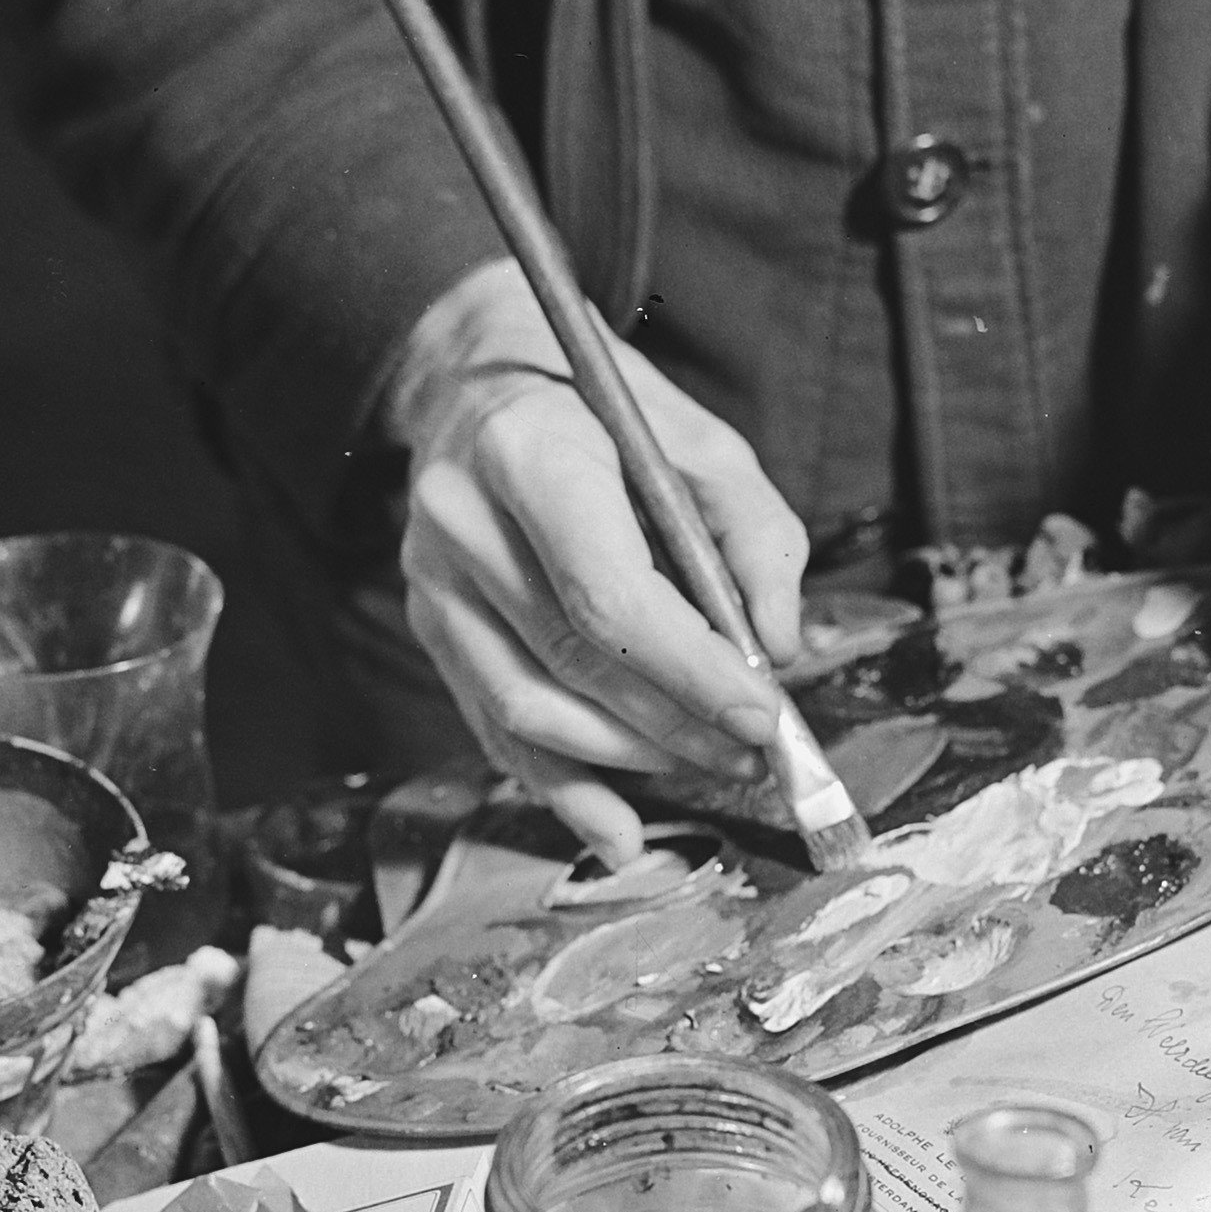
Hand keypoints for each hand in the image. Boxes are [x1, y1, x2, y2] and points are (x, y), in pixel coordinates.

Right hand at [387, 255, 809, 861]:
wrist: (478, 379)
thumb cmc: (602, 408)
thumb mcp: (701, 441)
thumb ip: (756, 536)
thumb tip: (779, 647)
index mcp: (530, 455)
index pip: (607, 597)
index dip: (690, 671)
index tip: (763, 715)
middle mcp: (462, 523)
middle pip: (572, 661)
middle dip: (675, 723)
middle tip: (754, 753)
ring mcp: (434, 582)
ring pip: (527, 709)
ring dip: (629, 760)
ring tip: (712, 767)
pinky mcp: (431, 626)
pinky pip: (494, 726)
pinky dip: (561, 788)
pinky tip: (620, 832)